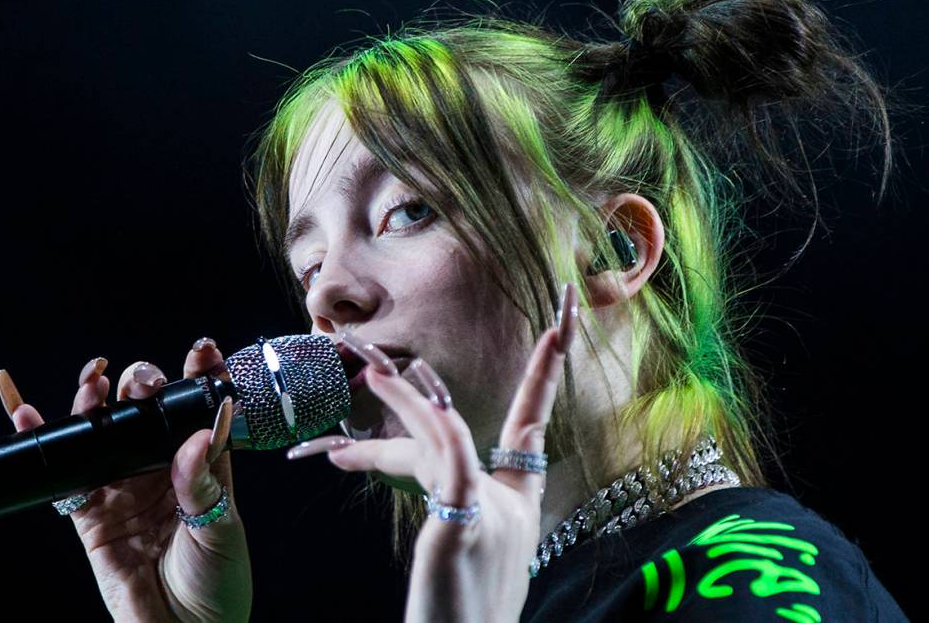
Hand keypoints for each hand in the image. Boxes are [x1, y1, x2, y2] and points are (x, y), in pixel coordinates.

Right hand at [0, 338, 251, 621]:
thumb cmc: (218, 581)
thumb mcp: (222, 528)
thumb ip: (204, 482)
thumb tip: (198, 435)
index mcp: (204, 465)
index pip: (200, 409)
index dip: (200, 376)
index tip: (203, 349)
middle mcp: (162, 470)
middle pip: (146, 412)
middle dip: (143, 383)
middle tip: (144, 380)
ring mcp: (124, 488)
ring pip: (104, 432)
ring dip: (95, 400)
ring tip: (95, 379)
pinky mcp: (91, 514)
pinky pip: (65, 472)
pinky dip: (46, 439)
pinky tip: (28, 410)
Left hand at [288, 283, 578, 622]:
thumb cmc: (470, 609)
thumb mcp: (473, 548)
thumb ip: (463, 498)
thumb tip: (442, 465)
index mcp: (518, 504)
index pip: (531, 426)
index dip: (544, 378)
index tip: (556, 332)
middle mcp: (511, 503)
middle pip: (470, 426)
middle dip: (458, 381)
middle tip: (397, 354)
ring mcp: (491, 515)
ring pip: (447, 437)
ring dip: (406, 399)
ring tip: (371, 371)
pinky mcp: (462, 532)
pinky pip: (452, 467)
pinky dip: (432, 426)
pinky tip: (399, 399)